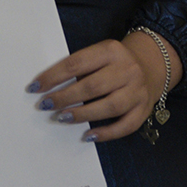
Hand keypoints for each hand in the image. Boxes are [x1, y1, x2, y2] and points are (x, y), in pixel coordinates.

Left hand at [29, 31, 176, 143]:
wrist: (151, 63)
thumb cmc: (114, 61)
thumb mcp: (99, 53)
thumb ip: (80, 67)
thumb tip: (49, 87)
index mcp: (110, 50)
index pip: (76, 63)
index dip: (53, 76)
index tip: (35, 87)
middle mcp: (127, 70)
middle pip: (92, 86)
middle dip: (65, 97)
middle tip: (45, 105)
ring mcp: (138, 91)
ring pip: (109, 107)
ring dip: (82, 115)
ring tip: (61, 118)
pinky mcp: (145, 109)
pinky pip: (126, 125)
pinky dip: (106, 133)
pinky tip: (88, 135)